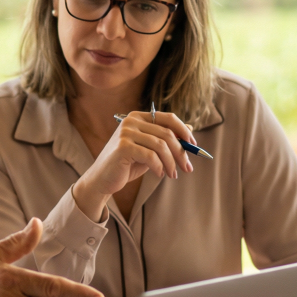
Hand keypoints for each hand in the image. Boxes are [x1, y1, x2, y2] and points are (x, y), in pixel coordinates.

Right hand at [73, 110, 196, 220]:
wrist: (102, 180)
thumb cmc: (126, 165)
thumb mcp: (149, 150)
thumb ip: (165, 139)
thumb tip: (190, 128)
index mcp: (137, 117)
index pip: (168, 118)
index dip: (184, 131)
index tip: (194, 146)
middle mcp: (130, 121)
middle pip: (167, 133)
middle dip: (181, 152)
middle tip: (187, 168)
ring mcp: (125, 133)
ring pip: (161, 146)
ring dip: (171, 163)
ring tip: (173, 174)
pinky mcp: (123, 147)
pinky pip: (151, 156)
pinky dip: (159, 167)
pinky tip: (159, 174)